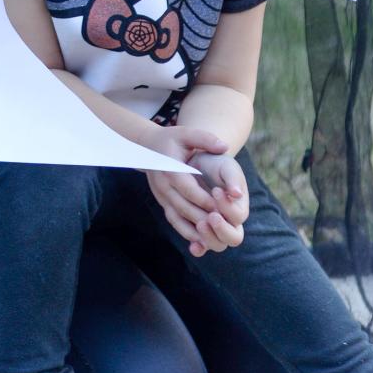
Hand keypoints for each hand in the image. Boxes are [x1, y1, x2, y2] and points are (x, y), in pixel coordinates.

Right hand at [145, 127, 243, 257]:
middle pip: (183, 206)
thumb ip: (206, 139)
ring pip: (178, 217)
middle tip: (222, 224)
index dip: (204, 199)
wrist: (148, 146)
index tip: (221, 207)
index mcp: (170, 168)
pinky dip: (186, 231)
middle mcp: (162, 185)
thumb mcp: (187, 133)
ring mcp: (160, 196)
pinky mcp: (162, 203)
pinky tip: (201, 239)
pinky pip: (173, 220)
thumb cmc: (172, 140)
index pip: (188, 188)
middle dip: (203, 216)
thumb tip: (225, 147)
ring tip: (215, 234)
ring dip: (195, 228)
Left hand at [190, 152, 248, 250]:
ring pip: (218, 245)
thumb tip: (237, 194)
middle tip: (211, 216)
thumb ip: (233, 178)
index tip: (216, 191)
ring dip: (209, 238)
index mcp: (239, 207)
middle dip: (222, 229)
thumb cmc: (216, 165)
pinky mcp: (200, 232)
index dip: (228, 207)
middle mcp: (230, 222)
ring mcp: (215, 230)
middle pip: (233, 238)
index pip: (238, 216)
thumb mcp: (226, 166)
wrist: (198, 166)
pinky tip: (193, 246)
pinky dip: (198, 248)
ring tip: (200, 223)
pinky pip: (202, 247)